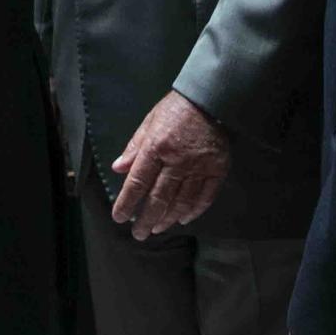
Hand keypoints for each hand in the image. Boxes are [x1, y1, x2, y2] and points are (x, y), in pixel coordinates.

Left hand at [110, 89, 229, 237]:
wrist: (211, 100)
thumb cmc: (175, 110)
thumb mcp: (149, 123)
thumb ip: (134, 148)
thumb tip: (118, 169)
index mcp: (156, 148)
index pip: (138, 182)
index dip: (127, 202)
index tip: (119, 218)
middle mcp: (177, 161)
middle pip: (159, 197)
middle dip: (147, 219)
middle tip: (139, 234)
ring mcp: (199, 167)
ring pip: (182, 201)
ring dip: (168, 218)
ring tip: (158, 228)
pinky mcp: (218, 170)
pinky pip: (205, 197)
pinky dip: (194, 211)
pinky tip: (184, 219)